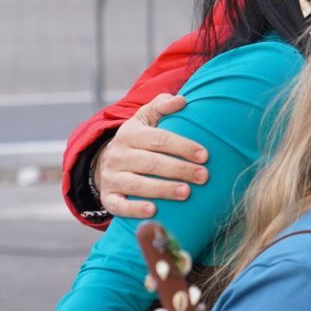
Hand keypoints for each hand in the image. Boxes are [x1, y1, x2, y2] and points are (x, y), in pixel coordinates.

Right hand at [93, 94, 208, 219]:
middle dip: (179, 169)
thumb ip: (162, 106)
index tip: (204, 155)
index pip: (159, 139)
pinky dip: (134, 209)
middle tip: (203, 176)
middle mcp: (118, 155)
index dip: (182, 147)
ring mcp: (111, 177)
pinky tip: (153, 211)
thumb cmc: (138, 138)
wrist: (106, 160)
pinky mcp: (108, 197)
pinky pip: (118, 205)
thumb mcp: (146, 118)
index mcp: (130, 133)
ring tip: (186, 193)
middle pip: (150, 162)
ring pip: (136, 184)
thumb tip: (182, 100)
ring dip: (162, 189)